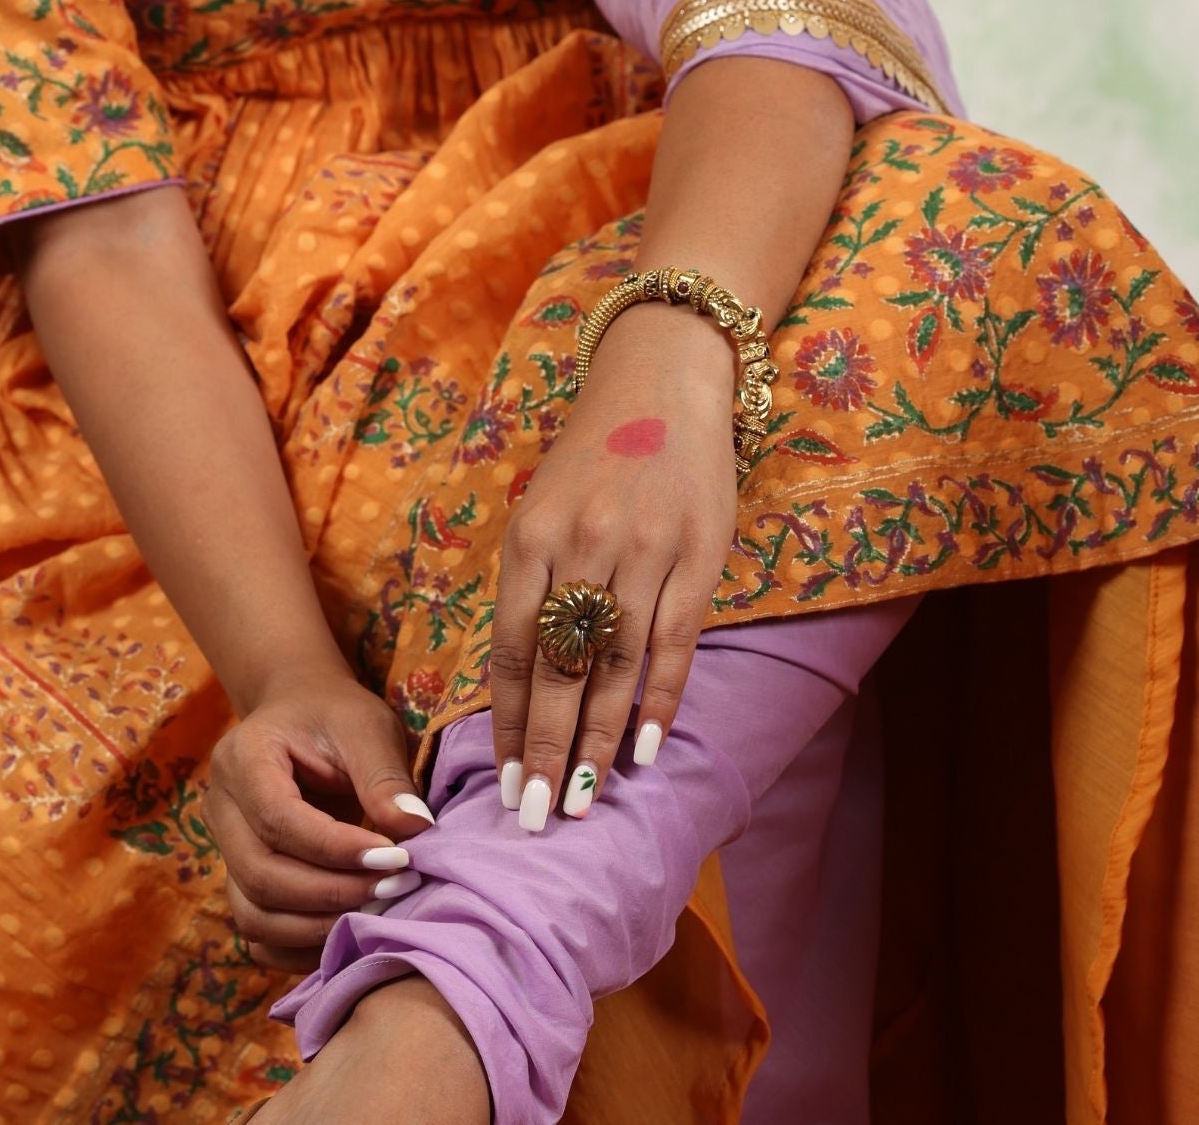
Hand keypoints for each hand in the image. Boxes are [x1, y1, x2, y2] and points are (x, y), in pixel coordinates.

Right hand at [208, 667, 435, 971]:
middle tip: (395, 888)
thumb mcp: (366, 726)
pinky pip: (258, 935)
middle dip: (333, 894)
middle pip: (261, 875)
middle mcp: (219, 807)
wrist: (301, 715)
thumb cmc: (335, 716)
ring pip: (254, 915)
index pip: (279, 819)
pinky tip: (351, 932)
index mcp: (243, 758)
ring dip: (319, 927)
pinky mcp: (240, 881)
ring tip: (379, 911)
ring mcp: (223, 849)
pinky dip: (302, 947)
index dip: (336, 850)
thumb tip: (415, 829)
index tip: (396, 858)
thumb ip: (385, 775)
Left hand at [490, 300, 739, 828]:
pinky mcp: (697, 555)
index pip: (511, 647)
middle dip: (546, 749)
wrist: (662, 381)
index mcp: (530, 537)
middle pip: (560, 669)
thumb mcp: (543, 508)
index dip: (506, 719)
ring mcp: (643, 551)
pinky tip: (648, 750)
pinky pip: (674, 643)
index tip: (500, 778)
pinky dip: (661, 701)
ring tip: (584, 800)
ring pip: (618, 666)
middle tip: (534, 816)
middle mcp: (581, 546)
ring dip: (601, 741)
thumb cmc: (594, 456)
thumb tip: (522, 681)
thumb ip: (533, 585)